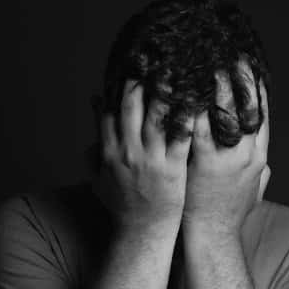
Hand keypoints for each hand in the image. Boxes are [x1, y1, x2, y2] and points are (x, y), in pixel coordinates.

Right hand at [92, 79, 192, 231]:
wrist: (142, 233)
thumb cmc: (122, 204)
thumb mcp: (98, 175)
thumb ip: (93, 142)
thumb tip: (92, 108)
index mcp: (109, 151)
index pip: (109, 112)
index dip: (117, 87)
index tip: (127, 66)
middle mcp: (127, 152)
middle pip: (131, 108)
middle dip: (141, 80)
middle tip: (152, 56)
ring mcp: (150, 160)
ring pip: (156, 118)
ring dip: (166, 92)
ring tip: (177, 68)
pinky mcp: (172, 169)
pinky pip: (181, 138)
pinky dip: (187, 118)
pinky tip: (196, 101)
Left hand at [182, 65, 270, 237]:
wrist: (214, 238)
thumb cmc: (228, 215)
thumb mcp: (253, 192)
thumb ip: (259, 173)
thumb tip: (265, 162)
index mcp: (259, 156)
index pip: (261, 113)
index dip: (255, 87)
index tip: (249, 65)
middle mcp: (248, 153)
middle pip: (246, 105)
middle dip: (238, 77)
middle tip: (229, 53)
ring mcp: (228, 157)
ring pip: (225, 111)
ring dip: (214, 85)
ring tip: (204, 62)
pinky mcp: (205, 163)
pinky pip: (199, 125)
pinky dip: (193, 105)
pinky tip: (183, 89)